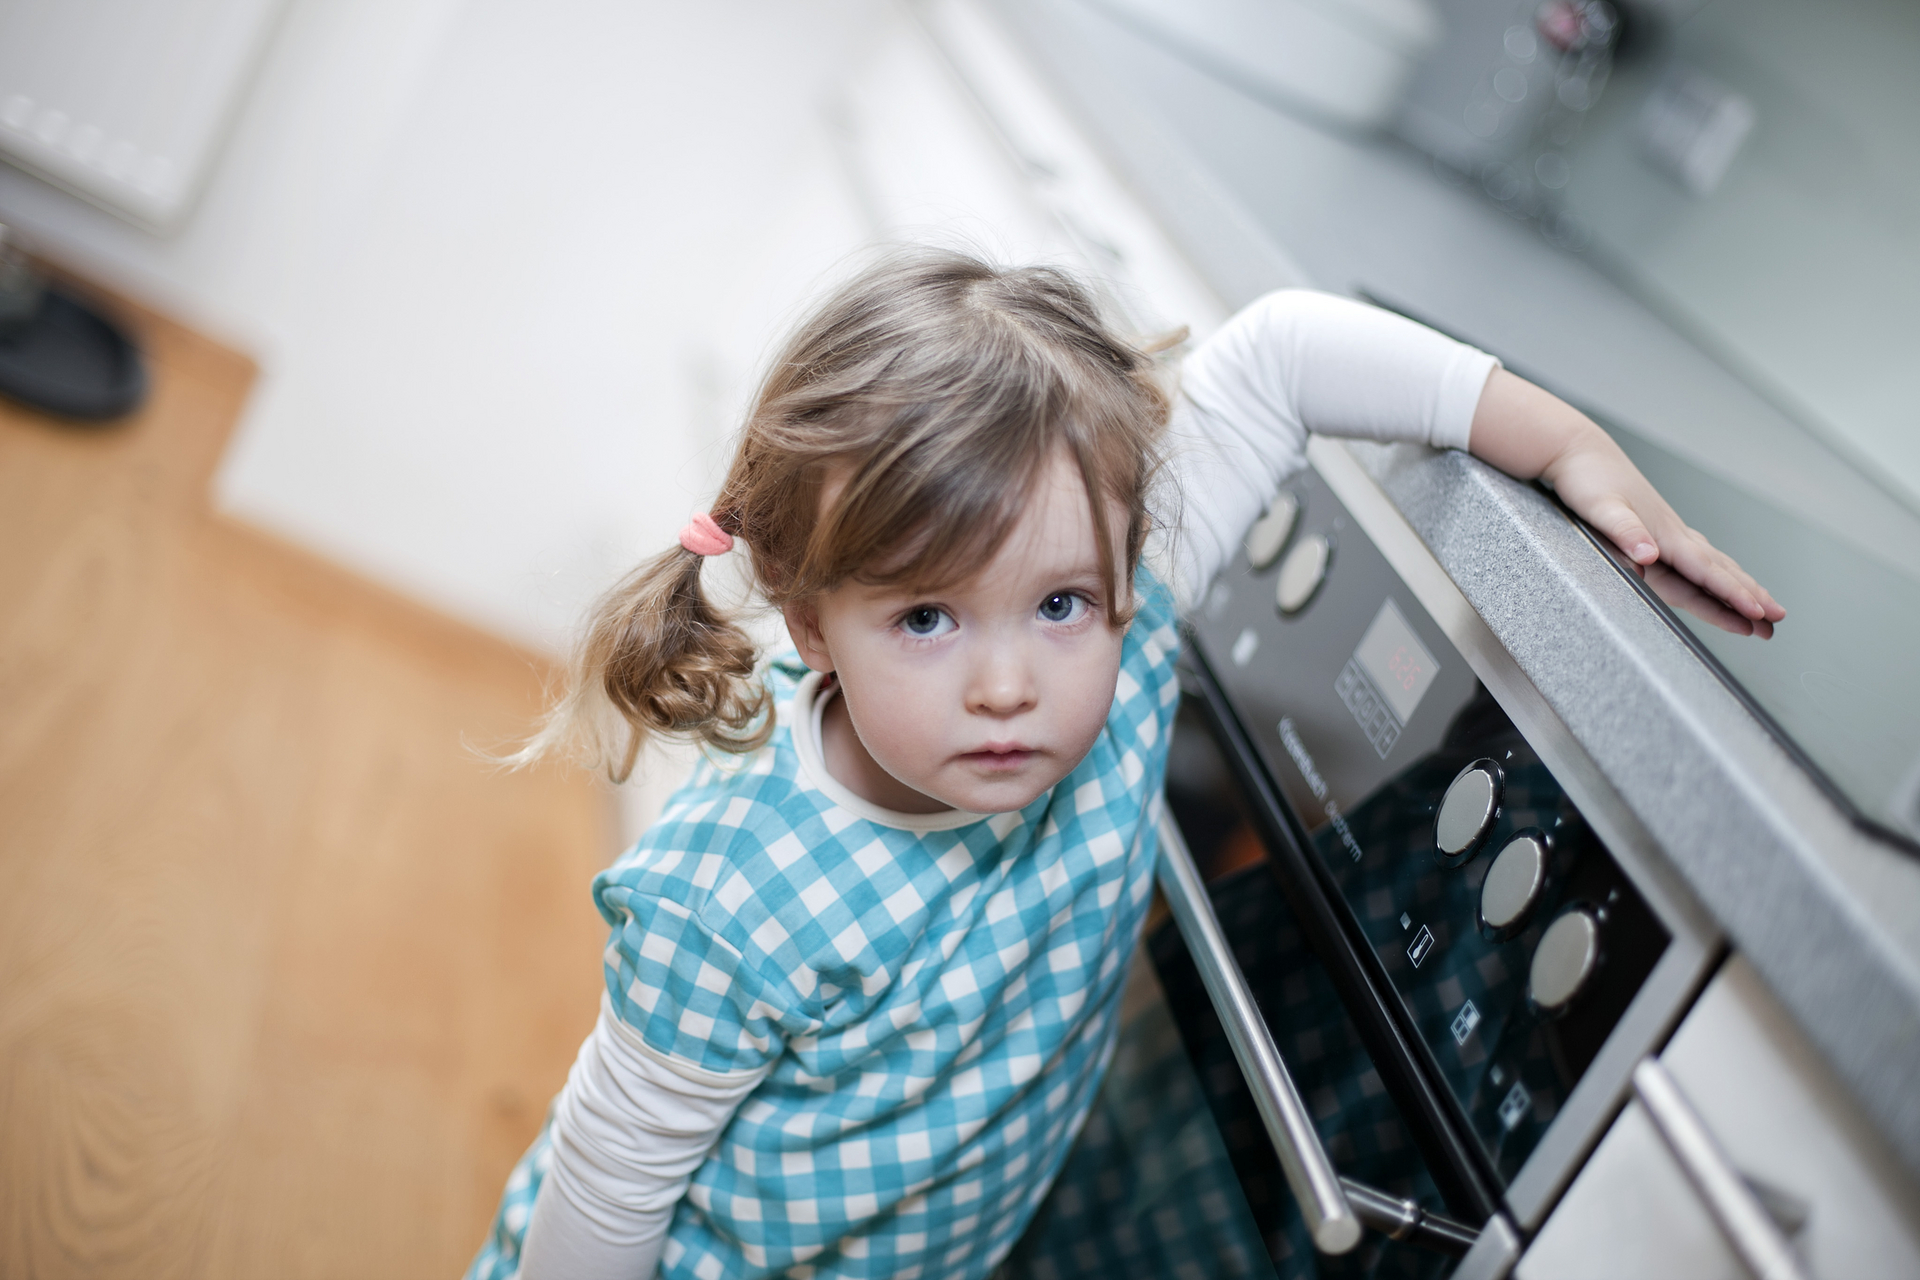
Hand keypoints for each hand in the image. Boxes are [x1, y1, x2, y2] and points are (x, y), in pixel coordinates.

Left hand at [1468, 369, 1784, 633]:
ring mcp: (1666, 532)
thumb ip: (1624, 532)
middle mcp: (1671, 534)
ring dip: (1737, 587)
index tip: (1758, 614)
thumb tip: (1649, 556)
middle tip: (1778, 620)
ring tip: (1761, 607)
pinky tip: (1717, 580)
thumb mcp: (1599, 508)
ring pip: (1711, 565)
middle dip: (1749, 596)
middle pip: (1719, 571)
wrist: (1578, 451)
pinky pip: (1693, 560)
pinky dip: (1712, 574)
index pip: (1705, 572)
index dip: (1733, 594)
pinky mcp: (1656, 531)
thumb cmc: (1586, 479)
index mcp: (1663, 534)